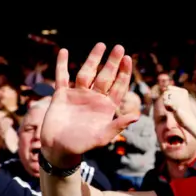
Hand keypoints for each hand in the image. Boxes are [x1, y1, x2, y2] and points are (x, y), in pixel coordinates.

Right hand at [40, 43, 137, 167]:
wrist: (59, 150)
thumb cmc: (83, 145)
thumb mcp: (103, 136)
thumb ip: (118, 125)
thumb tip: (136, 116)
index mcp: (107, 106)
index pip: (118, 86)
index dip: (123, 73)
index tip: (128, 59)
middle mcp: (94, 98)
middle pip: (105, 76)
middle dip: (112, 62)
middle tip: (119, 47)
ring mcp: (78, 95)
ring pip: (87, 73)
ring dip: (93, 59)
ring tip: (101, 45)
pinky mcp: (62, 95)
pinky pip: (62, 77)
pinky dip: (62, 64)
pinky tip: (64, 51)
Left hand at [162, 86, 195, 126]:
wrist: (189, 120)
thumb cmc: (183, 111)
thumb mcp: (177, 99)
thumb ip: (170, 93)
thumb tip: (164, 88)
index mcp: (183, 90)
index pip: (169, 88)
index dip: (168, 95)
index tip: (175, 101)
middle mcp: (182, 92)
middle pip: (166, 93)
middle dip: (167, 100)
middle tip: (175, 106)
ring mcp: (179, 98)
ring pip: (165, 98)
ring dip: (167, 104)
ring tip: (174, 108)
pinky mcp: (176, 104)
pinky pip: (165, 103)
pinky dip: (167, 108)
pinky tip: (174, 111)